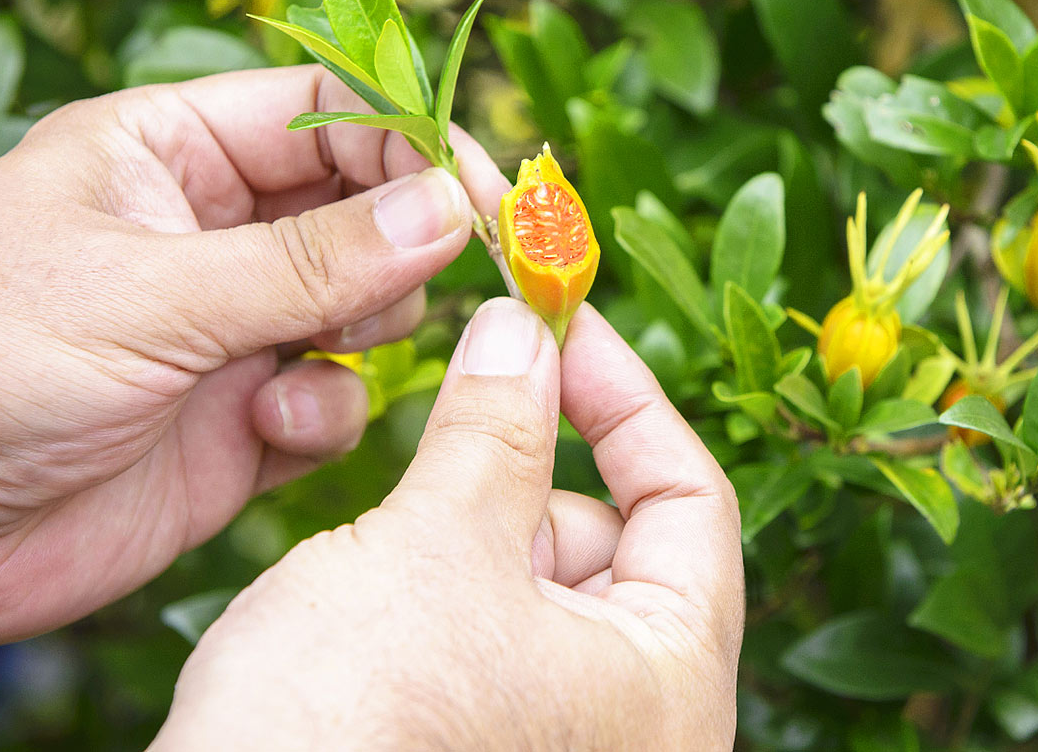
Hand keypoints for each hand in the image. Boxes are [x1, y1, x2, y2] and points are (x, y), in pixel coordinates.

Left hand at [0, 65, 510, 649]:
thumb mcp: (147, 294)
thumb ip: (310, 261)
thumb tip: (448, 208)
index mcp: (171, 156)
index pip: (327, 114)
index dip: (412, 143)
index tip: (483, 195)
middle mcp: (211, 236)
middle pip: (365, 208)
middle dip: (407, 242)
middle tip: (440, 276)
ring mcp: (229, 332)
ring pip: (367, 306)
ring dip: (369, 331)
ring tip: (319, 356)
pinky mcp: (239, 425)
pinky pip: (334, 401)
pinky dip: (326, 415)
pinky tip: (272, 434)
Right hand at [150, 301, 742, 750]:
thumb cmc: (346, 724)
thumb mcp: (437, 544)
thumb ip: (496, 425)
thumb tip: (522, 333)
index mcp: (672, 683)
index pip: (691, 498)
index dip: (625, 398)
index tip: (561, 327)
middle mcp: (641, 729)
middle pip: (618, 544)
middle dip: (532, 472)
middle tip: (459, 415)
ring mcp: (568, 746)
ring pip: (546, 588)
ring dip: (478, 532)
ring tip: (398, 547)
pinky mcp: (496, 751)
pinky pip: (498, 641)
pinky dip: (451, 590)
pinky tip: (378, 593)